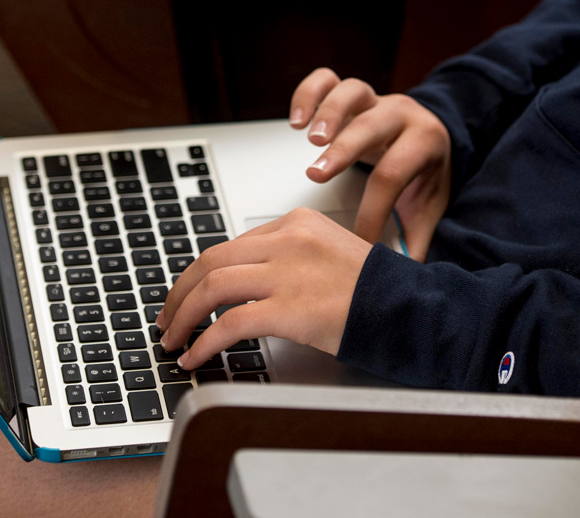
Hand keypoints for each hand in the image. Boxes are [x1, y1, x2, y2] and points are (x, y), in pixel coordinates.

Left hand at [155, 208, 371, 366]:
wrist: (411, 309)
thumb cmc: (377, 290)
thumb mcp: (330, 254)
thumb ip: (291, 259)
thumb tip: (245, 287)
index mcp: (297, 222)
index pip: (232, 245)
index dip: (200, 274)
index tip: (187, 296)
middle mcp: (288, 240)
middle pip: (210, 260)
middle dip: (179, 293)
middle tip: (168, 319)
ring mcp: (287, 272)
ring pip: (211, 287)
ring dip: (183, 317)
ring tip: (174, 341)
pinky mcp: (289, 308)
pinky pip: (229, 325)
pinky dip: (204, 343)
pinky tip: (197, 358)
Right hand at [289, 68, 450, 260]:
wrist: (435, 133)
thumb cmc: (426, 170)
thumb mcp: (431, 202)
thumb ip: (416, 236)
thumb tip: (406, 274)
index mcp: (423, 142)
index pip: (393, 175)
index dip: (372, 209)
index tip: (356, 237)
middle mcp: (399, 115)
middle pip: (370, 126)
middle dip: (342, 151)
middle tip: (316, 175)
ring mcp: (374, 100)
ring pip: (350, 93)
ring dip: (327, 113)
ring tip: (307, 138)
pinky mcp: (352, 95)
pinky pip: (327, 79)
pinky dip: (308, 93)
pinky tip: (296, 119)